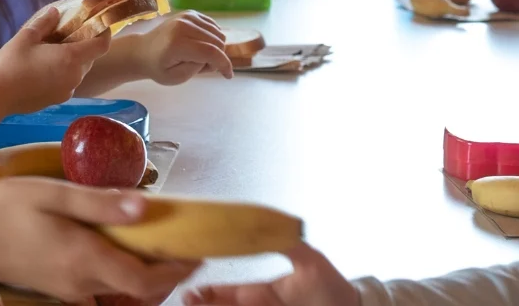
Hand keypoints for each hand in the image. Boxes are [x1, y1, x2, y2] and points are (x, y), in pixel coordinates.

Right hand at [0, 7, 112, 111]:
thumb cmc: (11, 63)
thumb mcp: (26, 36)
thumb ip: (45, 22)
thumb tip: (55, 12)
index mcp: (71, 58)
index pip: (102, 45)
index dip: (105, 33)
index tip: (99, 24)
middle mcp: (75, 76)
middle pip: (90, 58)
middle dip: (83, 45)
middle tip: (67, 34)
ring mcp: (67, 91)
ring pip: (78, 71)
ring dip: (72, 60)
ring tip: (52, 51)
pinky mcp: (57, 100)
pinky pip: (67, 82)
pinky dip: (63, 73)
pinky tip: (44, 68)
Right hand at [0, 178, 199, 302]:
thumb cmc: (5, 210)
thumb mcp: (53, 194)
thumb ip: (100, 203)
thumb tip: (146, 206)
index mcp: (85, 259)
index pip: (144, 280)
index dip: (176, 271)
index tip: (197, 252)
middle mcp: (82, 282)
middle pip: (139, 290)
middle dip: (169, 274)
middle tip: (186, 247)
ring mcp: (71, 288)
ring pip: (123, 293)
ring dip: (148, 278)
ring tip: (163, 248)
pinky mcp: (61, 287)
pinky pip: (104, 290)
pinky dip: (125, 278)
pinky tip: (127, 252)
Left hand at [133, 11, 232, 84]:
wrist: (143, 50)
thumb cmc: (158, 68)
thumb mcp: (176, 77)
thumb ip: (197, 68)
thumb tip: (214, 57)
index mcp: (178, 43)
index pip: (211, 52)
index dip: (224, 64)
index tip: (228, 76)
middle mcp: (184, 25)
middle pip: (217, 42)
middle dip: (217, 58)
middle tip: (204, 67)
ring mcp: (188, 17)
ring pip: (218, 33)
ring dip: (216, 48)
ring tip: (200, 56)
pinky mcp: (191, 13)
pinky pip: (214, 26)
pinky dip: (213, 38)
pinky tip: (202, 45)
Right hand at [183, 243, 358, 305]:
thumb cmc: (332, 289)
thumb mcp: (310, 261)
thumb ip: (288, 242)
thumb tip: (271, 221)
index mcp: (263, 293)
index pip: (230, 293)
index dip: (210, 293)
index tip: (192, 291)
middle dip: (204, 304)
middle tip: (186, 299)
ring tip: (194, 305)